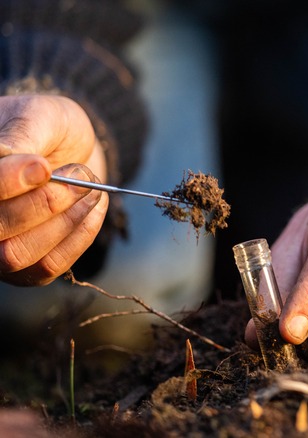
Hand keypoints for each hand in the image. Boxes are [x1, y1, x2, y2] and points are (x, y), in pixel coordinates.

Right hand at [0, 95, 107, 285]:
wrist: (74, 146)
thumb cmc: (49, 128)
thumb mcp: (39, 116)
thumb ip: (22, 135)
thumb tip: (7, 155)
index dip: (7, 183)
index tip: (42, 167)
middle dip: (45, 202)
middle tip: (78, 175)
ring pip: (17, 255)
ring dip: (64, 221)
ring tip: (88, 189)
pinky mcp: (27, 267)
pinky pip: (49, 265)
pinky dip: (79, 236)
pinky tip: (93, 206)